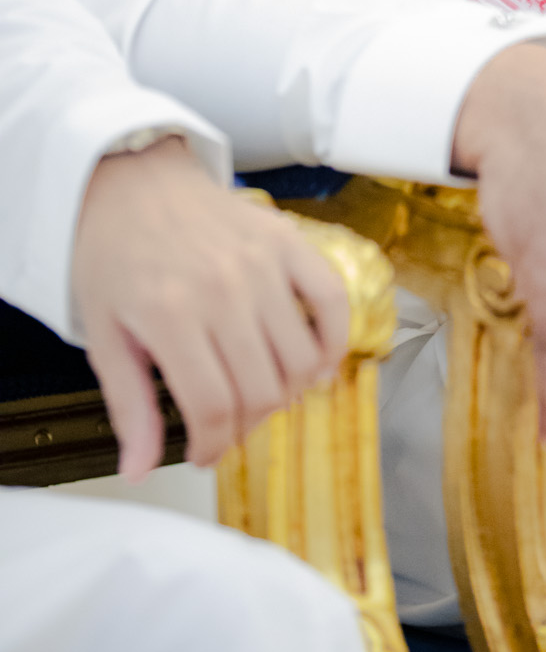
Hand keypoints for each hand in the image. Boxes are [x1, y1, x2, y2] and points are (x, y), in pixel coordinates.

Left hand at [71, 137, 351, 479]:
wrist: (134, 181)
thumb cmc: (113, 254)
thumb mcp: (103, 334)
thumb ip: (129, 404)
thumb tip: (137, 470)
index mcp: (171, 315)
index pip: (214, 407)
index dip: (213, 445)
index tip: (204, 453)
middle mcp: (224, 289)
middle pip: (262, 390)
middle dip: (246, 425)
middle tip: (228, 426)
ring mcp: (263, 262)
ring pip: (301, 358)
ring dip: (288, 393)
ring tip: (263, 395)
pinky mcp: (288, 241)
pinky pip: (331, 300)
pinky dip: (334, 340)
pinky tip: (318, 363)